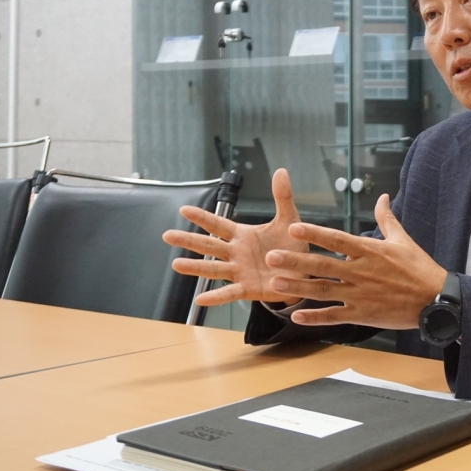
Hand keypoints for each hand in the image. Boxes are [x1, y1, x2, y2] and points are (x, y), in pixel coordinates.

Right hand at [162, 168, 307, 305]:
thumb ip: (282, 196)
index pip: (218, 224)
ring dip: (195, 267)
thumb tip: (281, 171)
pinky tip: (200, 300)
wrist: (302, 272)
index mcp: (242, 235)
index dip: (202, 217)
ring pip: (213, 268)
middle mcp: (236, 253)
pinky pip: (229, 292)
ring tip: (176, 265)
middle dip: (188, 240)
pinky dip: (215, 297)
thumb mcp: (288, 219)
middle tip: (167, 235)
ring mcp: (239, 271)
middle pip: (208, 245)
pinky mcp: (248, 288)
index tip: (184, 210)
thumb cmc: (291, 246)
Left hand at [264, 193, 446, 329]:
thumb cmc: (420, 268)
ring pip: (323, 291)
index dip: (314, 234)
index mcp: (370, 251)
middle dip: (295, 261)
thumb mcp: (403, 240)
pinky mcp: (363, 315)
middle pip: (322, 266)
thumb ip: (387, 218)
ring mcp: (360, 295)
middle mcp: (361, 272)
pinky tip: (296, 315)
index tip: (293, 228)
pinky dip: (315, 317)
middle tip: (271, 257)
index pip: (336, 240)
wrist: (436, 300)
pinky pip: (335, 317)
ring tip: (275, 283)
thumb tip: (383, 197)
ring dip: (298, 288)